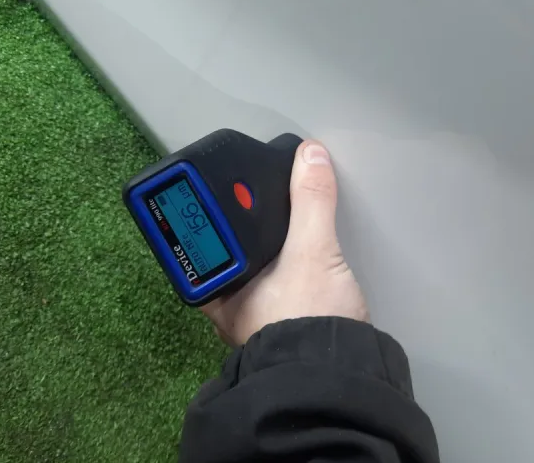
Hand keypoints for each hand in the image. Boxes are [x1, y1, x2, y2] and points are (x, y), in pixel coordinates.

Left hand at [201, 140, 369, 345]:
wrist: (338, 378)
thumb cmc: (309, 322)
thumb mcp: (312, 251)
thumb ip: (310, 202)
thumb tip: (308, 156)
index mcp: (213, 288)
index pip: (195, 237)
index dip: (201, 208)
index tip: (215, 182)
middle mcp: (223, 302)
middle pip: (223, 248)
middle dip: (239, 220)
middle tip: (250, 191)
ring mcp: (248, 313)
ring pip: (246, 265)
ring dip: (261, 241)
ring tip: (274, 212)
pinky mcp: (274, 319)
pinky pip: (267, 277)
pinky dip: (278, 257)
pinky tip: (293, 245)